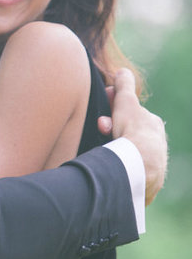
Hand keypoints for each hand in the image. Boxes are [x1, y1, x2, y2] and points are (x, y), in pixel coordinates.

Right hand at [103, 68, 166, 204]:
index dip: (114, 114)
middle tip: (101, 132)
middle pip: (129, 136)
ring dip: (114, 151)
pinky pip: (129, 176)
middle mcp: (157, 147)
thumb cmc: (133, 132)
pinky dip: (119, 172)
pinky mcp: (145, 186)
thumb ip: (124, 86)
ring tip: (103, 152)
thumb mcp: (125, 102)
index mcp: (154, 127)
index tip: (102, 118)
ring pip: (129, 156)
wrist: (139, 165)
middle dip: (112, 132)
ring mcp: (152, 167)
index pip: (131, 117)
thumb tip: (122, 71)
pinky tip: (110, 171)